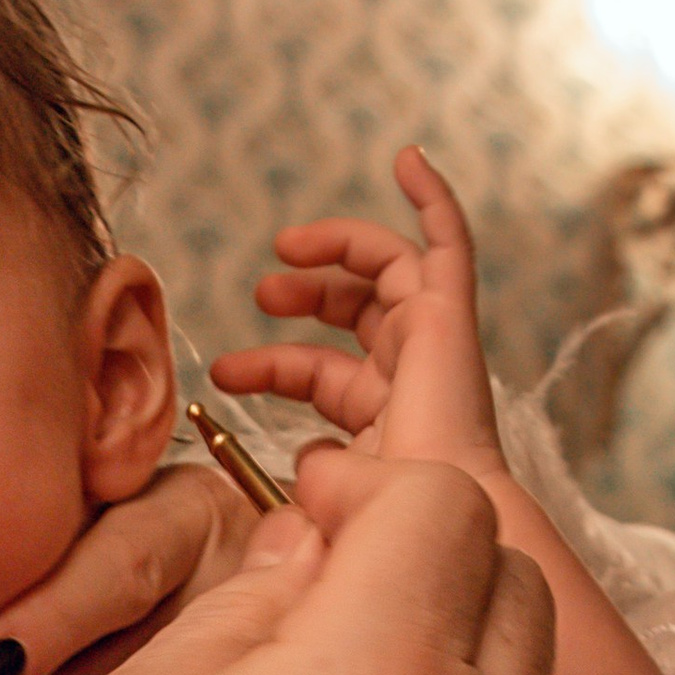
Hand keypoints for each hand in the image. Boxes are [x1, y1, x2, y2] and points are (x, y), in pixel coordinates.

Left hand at [211, 145, 505, 486]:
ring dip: (337, 247)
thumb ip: (311, 473)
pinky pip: (450, 244)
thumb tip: (304, 458)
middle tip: (260, 293)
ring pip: (389, 269)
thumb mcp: (327, 492)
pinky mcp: (452, 314)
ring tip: (285, 248)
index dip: (268, 366)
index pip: (320, 373)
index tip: (222, 373)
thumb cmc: (387, 516)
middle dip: (306, 295)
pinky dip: (434, 198)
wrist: (437, 514)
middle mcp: (412, 373)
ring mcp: (435, 340)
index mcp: (381, 414)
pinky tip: (407, 158)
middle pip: (357, 310)